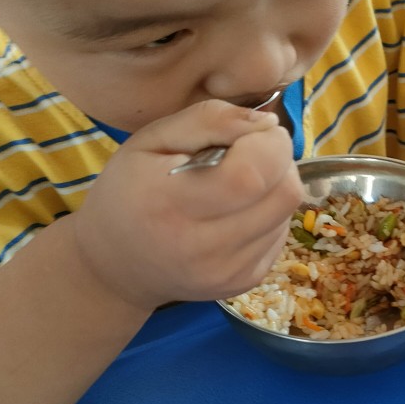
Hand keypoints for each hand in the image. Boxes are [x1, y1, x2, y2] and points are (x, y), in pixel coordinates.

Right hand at [67, 100, 303, 310]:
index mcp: (173, 204)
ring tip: (236, 184)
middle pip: (285, 193)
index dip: (268, 143)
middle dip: (278, 160)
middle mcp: (205, 248)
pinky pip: (280, 234)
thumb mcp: (151, 139)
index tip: (250, 133)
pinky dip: (268, 213)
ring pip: (288, 212)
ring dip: (274, 186)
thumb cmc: (128, 191)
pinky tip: (236, 211)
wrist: (117, 266)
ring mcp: (229, 272)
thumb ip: (209, 120)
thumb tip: (269, 123)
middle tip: (247, 154)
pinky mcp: (244, 283)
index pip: (253, 174)